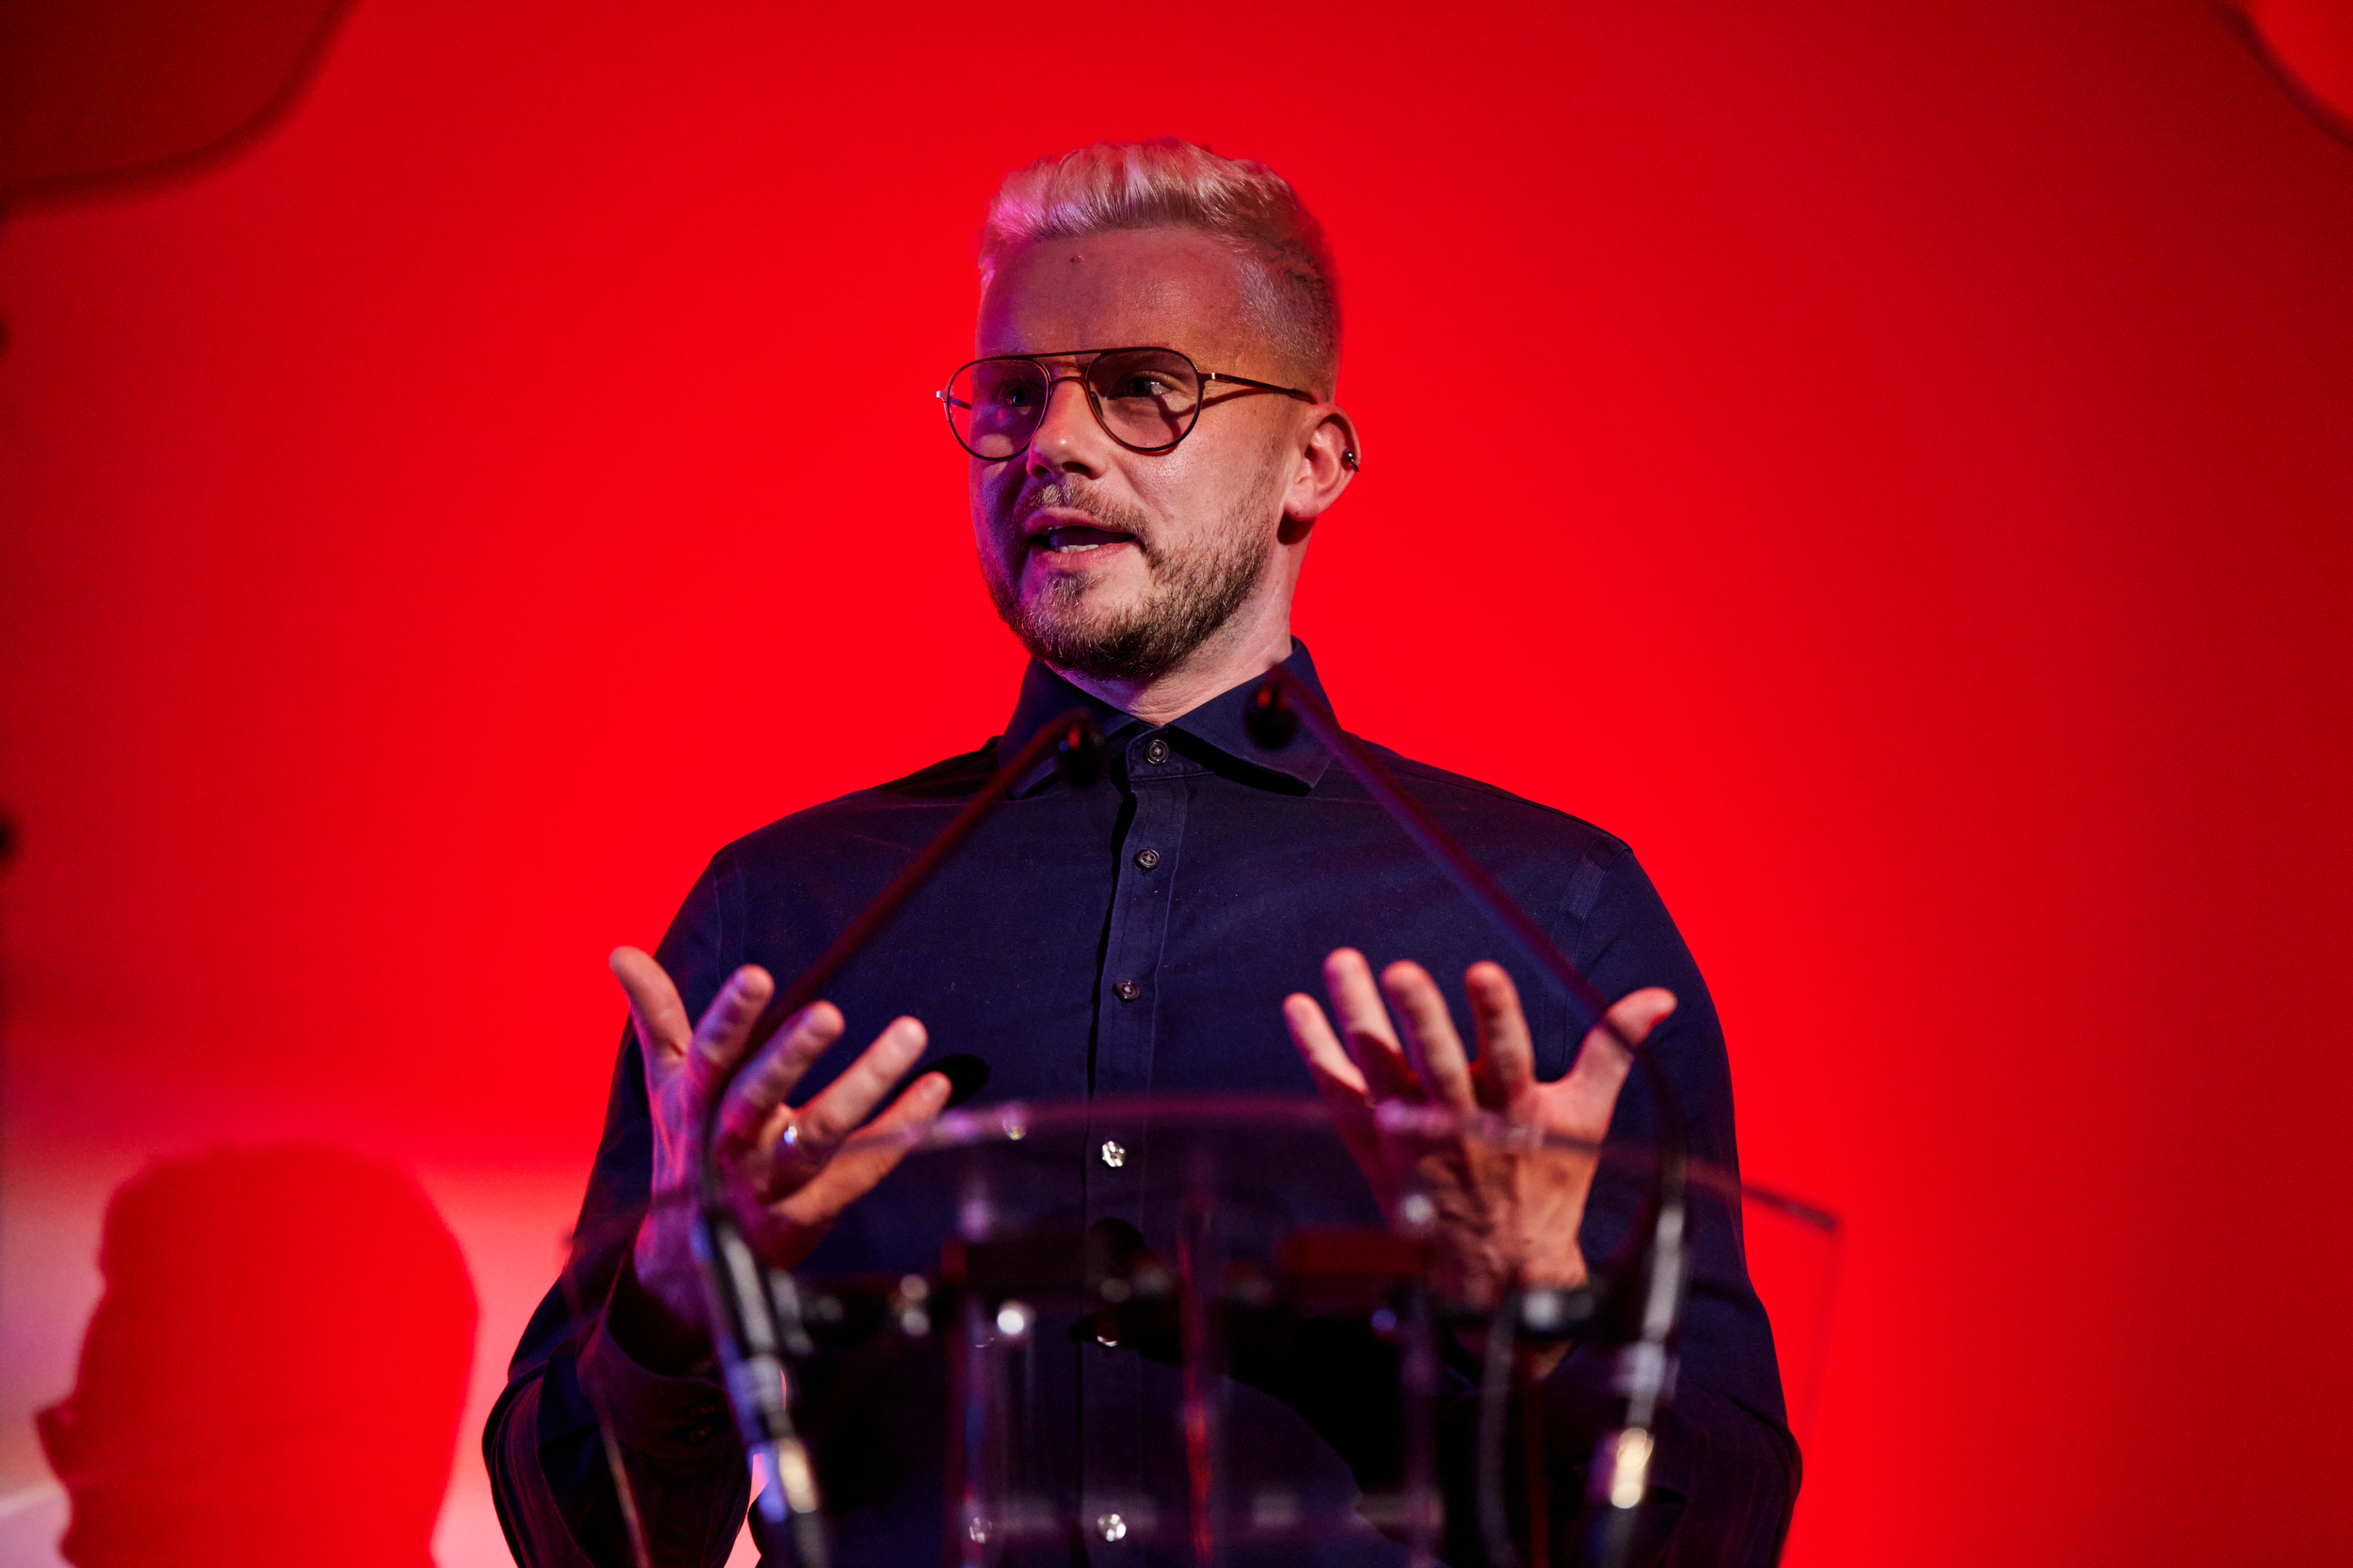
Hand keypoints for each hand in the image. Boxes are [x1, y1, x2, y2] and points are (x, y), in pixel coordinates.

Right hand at [612, 947, 950, 1332]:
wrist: (693, 1262)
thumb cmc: (689, 1149)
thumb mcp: (668, 1085)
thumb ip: (657, 1017)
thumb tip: (621, 952)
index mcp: (695, 1108)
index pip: (707, 1059)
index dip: (729, 1019)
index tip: (757, 976)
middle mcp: (731, 1146)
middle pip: (758, 1100)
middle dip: (791, 1056)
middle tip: (829, 1013)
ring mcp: (773, 1184)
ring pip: (820, 1135)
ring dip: (867, 1083)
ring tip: (910, 1033)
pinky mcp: (814, 1211)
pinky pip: (865, 1166)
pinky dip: (903, 1126)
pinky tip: (935, 1086)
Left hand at [1283, 949, 1674, 1309]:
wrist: (1501, 1272)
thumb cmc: (1548, 1180)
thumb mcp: (1587, 1117)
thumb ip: (1614, 1048)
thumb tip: (1658, 997)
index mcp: (1516, 1114)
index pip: (1509, 1057)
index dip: (1496, 1015)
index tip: (1482, 971)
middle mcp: (1460, 1127)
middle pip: (1436, 1067)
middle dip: (1419, 1019)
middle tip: (1398, 971)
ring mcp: (1412, 1140)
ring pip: (1380, 1072)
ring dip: (1357, 1016)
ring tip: (1342, 963)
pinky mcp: (1376, 1149)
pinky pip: (1339, 1095)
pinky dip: (1316, 1052)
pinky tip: (1300, 1007)